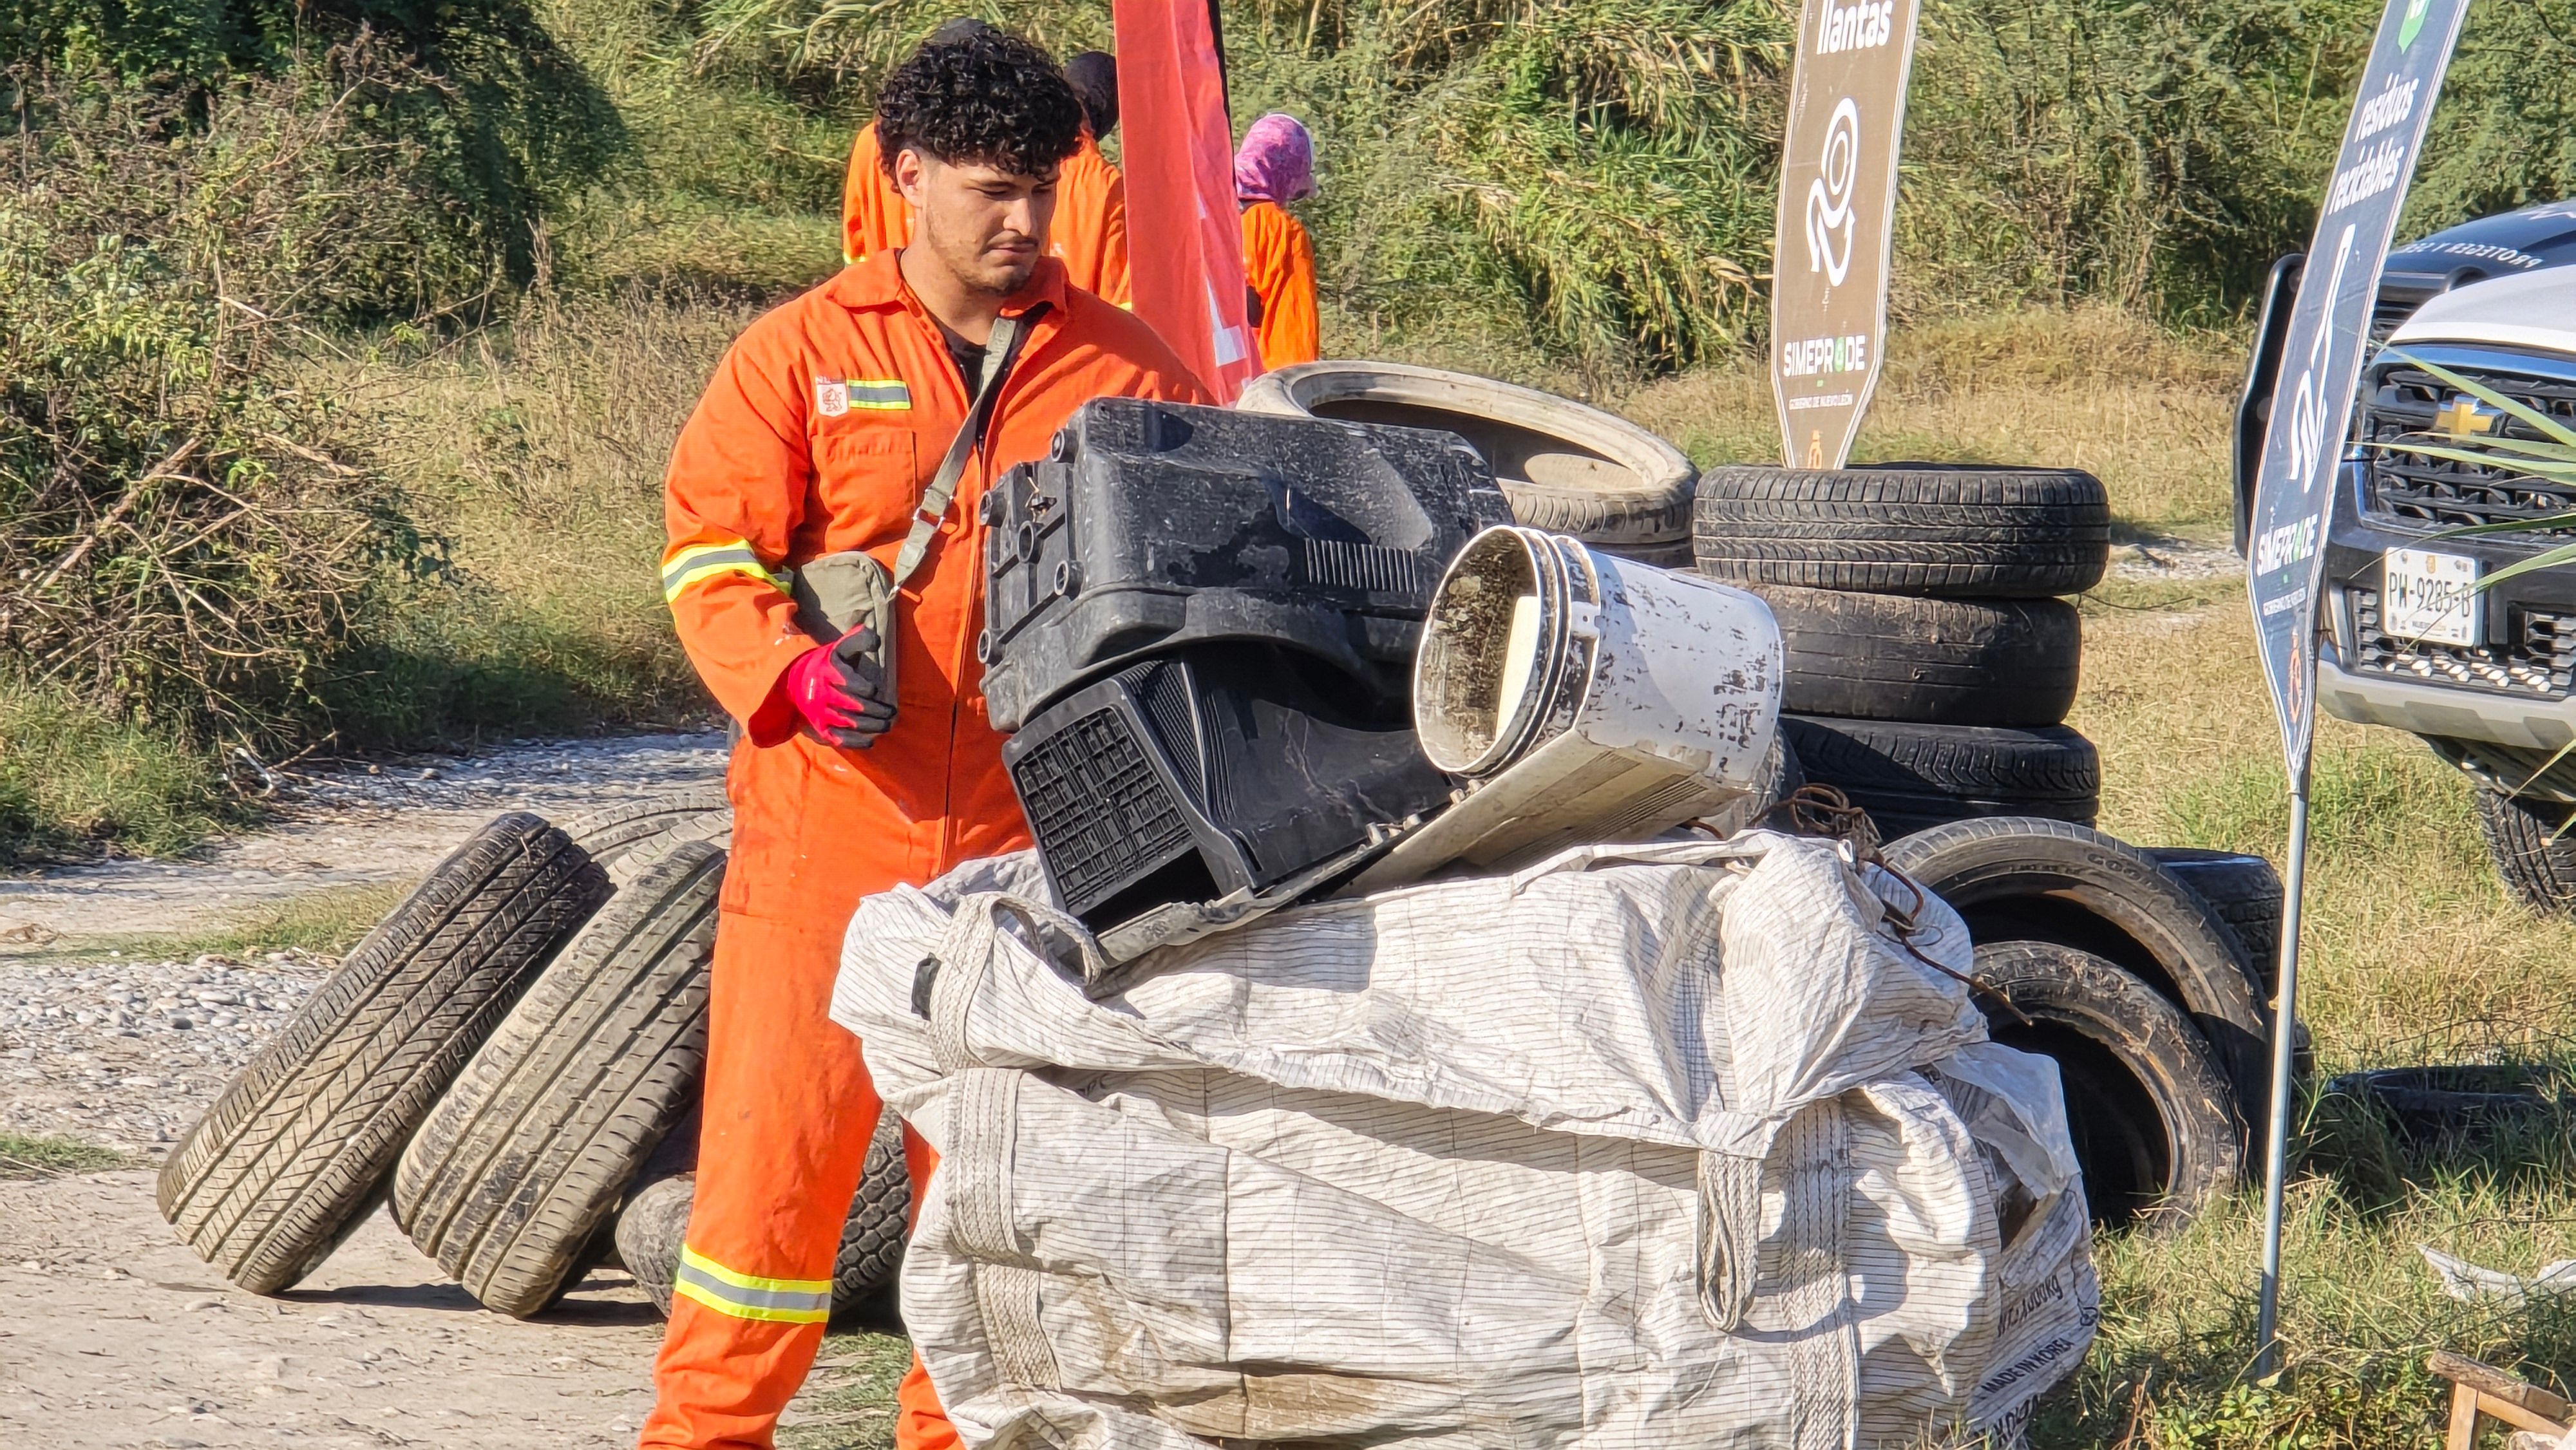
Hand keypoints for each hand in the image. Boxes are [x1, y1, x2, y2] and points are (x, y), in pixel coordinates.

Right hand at [782, 625, 894, 748]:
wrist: (794, 686)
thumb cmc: (827, 665)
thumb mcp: (838, 649)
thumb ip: (858, 640)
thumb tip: (877, 639)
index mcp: (826, 671)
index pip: (845, 681)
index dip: (862, 687)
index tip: (874, 689)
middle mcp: (822, 693)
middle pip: (851, 705)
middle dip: (874, 710)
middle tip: (891, 712)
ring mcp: (820, 713)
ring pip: (848, 723)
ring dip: (870, 725)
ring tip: (887, 725)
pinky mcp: (821, 728)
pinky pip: (839, 738)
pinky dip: (856, 742)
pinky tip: (871, 740)